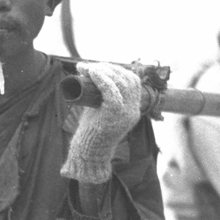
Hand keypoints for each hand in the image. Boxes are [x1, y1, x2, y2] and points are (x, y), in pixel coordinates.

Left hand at [61, 61, 141, 183]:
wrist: (88, 153)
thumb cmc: (91, 132)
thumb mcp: (101, 112)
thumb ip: (103, 99)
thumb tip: (94, 77)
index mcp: (133, 110)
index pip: (133, 82)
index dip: (118, 70)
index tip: (101, 66)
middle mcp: (132, 111)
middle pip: (126, 79)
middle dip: (108, 68)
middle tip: (89, 66)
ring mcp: (125, 113)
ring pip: (119, 82)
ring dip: (102, 70)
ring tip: (86, 68)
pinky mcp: (114, 115)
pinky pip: (111, 91)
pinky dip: (101, 78)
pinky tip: (92, 72)